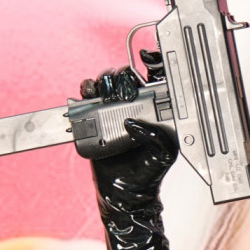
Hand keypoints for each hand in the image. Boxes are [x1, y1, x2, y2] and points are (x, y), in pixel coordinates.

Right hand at [80, 52, 178, 202]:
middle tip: (127, 94)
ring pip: (105, 81)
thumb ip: (157, 138)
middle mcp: (133, 104)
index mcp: (156, 108)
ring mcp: (113, 109)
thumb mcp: (164, 154)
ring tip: (109, 97)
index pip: (153, 77)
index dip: (151, 63)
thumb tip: (136, 123)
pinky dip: (86, 89)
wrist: (125, 191)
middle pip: (126, 75)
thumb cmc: (149, 171)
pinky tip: (90, 94)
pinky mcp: (93, 117)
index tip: (147, 58)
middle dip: (125, 78)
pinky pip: (86, 96)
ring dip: (105, 81)